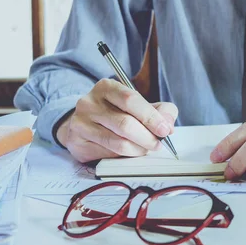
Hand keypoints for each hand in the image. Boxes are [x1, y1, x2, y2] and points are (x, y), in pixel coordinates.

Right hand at [56, 79, 178, 162]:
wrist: (86, 122)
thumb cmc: (118, 112)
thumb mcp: (140, 104)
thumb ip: (161, 110)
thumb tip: (168, 125)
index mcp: (106, 87)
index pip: (131, 100)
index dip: (151, 117)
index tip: (165, 130)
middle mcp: (89, 103)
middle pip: (125, 124)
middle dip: (147, 137)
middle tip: (158, 144)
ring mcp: (80, 123)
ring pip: (118, 143)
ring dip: (138, 149)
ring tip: (146, 149)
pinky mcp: (77, 143)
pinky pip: (108, 155)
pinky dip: (124, 156)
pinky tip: (129, 152)